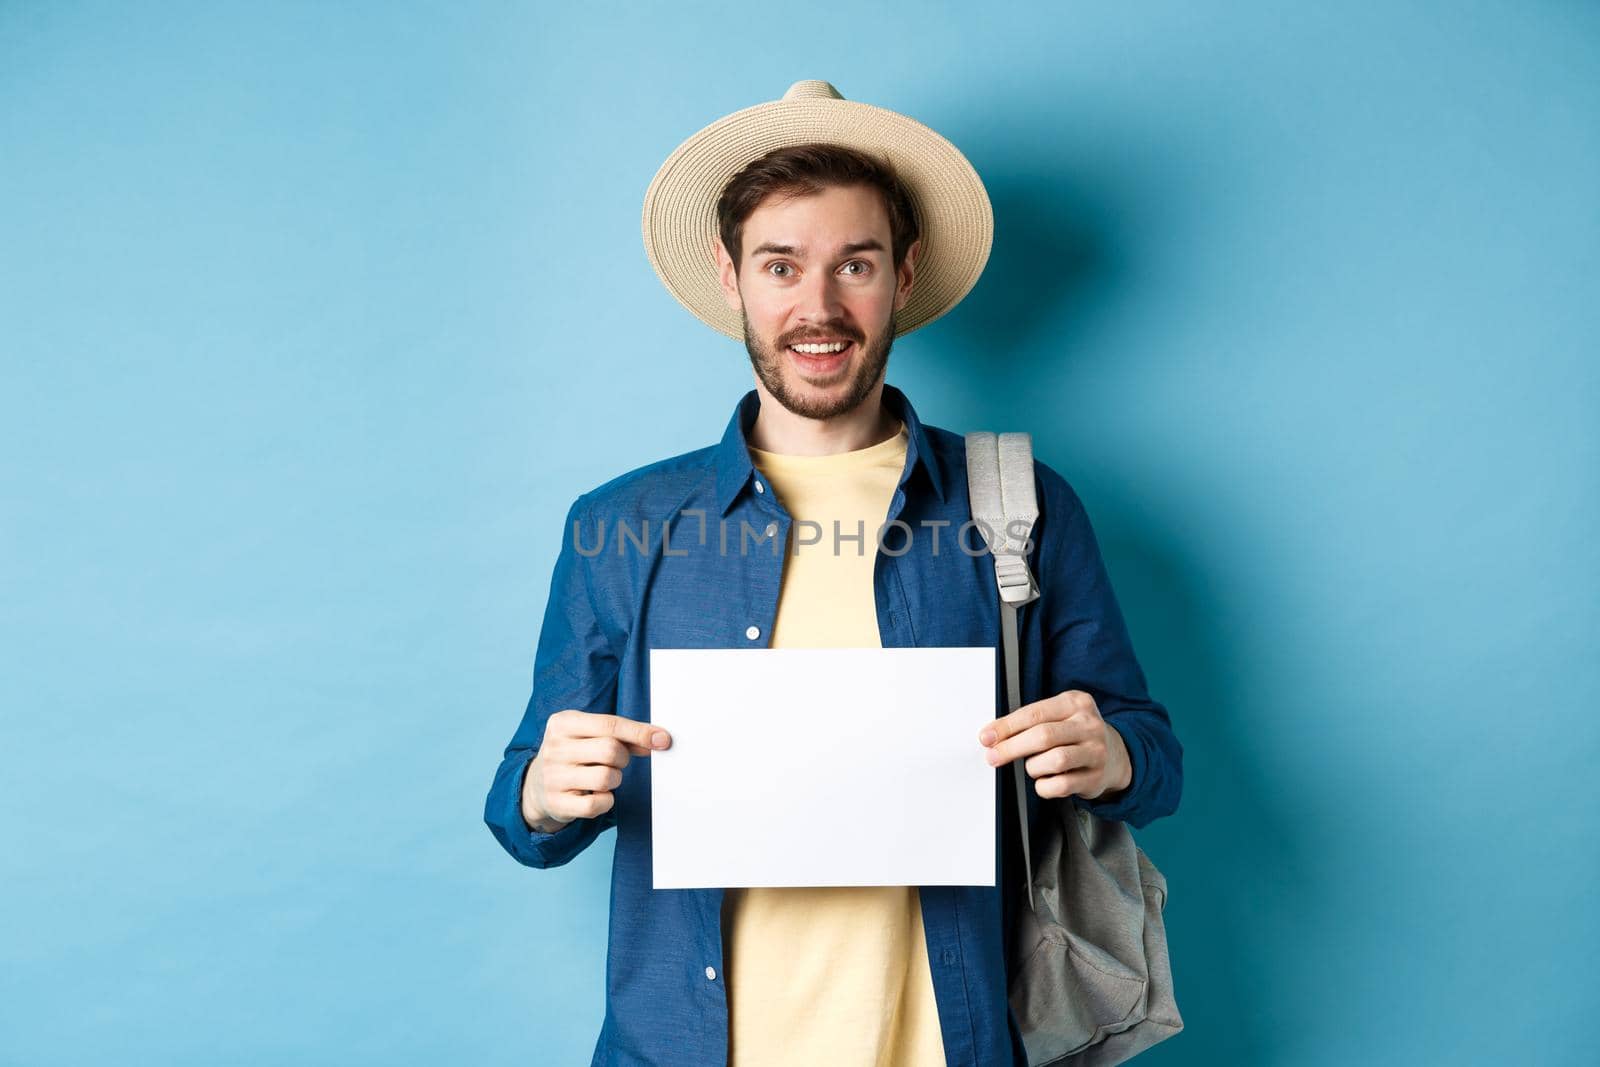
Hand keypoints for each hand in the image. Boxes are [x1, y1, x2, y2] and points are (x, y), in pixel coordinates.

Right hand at [522, 710, 671, 830]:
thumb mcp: (590, 735)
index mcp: (563, 722)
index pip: (610, 724)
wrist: (535, 786)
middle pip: (611, 750)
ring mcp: (553, 777)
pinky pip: (596, 804)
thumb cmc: (573, 754)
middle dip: (623, 758)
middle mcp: (554, 748)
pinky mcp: (556, 803)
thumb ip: (622, 736)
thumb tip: (658, 740)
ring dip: (615, 779)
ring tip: (603, 777)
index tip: (663, 740)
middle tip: (616, 762)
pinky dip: (606, 801)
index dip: (640, 732)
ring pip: (606, 778)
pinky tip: (598, 795)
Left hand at [977, 690, 1131, 800]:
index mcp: (1076, 703)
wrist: (1117, 755)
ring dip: (1033, 767)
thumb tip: (993, 735)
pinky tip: (1044, 781)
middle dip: (1012, 748)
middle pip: (1043, 736)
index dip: (1006, 727)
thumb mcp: (1060, 715)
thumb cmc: (1076, 733)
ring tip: (1033, 767)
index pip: (1034, 713)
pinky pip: (1061, 785)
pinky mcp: (1096, 777)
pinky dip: (1044, 786)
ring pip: (1054, 761)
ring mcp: (1096, 751)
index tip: (987, 737)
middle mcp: (1089, 725)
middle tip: (994, 756)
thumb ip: (1031, 721)